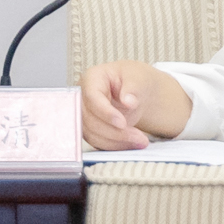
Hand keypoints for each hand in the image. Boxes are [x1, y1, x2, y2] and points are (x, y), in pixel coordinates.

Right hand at [80, 61, 194, 151]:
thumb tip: (128, 101)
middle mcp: (82, 96)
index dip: (105, 112)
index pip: (92, 97)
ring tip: (141, 141)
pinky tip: (132, 144)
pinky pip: (98, 142)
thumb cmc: (133, 79)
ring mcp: (84, 114)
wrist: (134, 90)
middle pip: (90, 119)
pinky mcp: (90, 129)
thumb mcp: (139, 77)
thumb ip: (133, 88)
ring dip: (116, 141)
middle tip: (140, 137)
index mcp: (92, 78)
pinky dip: (115, 146)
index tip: (123, 123)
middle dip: (115, 132)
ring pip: (92, 134)